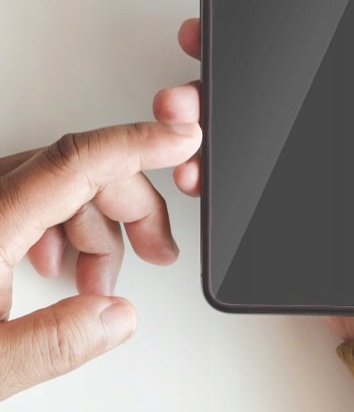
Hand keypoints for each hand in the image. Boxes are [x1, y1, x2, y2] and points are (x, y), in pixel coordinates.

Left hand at [0, 122, 201, 398]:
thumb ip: (51, 345)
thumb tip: (118, 317)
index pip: (77, 160)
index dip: (138, 143)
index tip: (182, 138)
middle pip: (82, 172)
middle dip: (132, 207)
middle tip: (159, 250)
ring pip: (64, 188)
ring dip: (101, 228)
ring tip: (100, 284)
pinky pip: (40, 204)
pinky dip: (69, 232)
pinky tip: (65, 269)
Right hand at [154, 0, 353, 341]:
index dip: (341, 3)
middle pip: (306, 68)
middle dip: (256, 47)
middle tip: (216, 37)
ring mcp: (329, 156)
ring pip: (269, 111)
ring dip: (226, 98)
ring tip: (190, 99)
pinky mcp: (300, 191)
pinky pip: (254, 163)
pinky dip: (222, 152)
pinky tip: (200, 152)